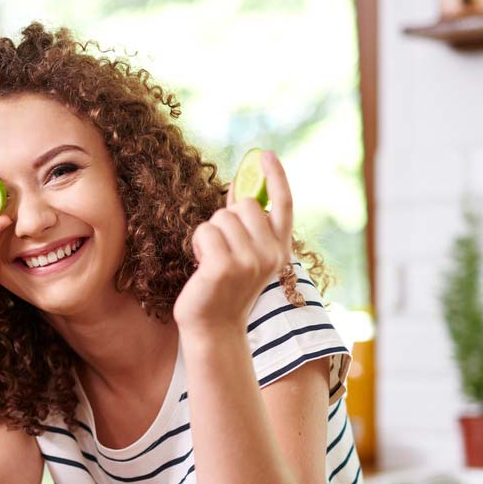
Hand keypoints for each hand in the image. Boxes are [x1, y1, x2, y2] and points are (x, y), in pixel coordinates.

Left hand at [173, 150, 294, 340]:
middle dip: (226, 219)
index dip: (276, 176)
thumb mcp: (244, 255)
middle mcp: (271, 255)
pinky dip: (198, 244)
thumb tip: (238, 188)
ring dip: (209, 235)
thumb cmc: (224, 289)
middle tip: (221, 249)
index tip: (265, 154)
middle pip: (244, 205)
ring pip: (221, 217)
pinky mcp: (224, 267)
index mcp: (280, 251)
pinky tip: (202, 267)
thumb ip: (246, 226)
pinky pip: (205, 231)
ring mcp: (249, 261)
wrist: (214, 329)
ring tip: (212, 262)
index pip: (284, 205)